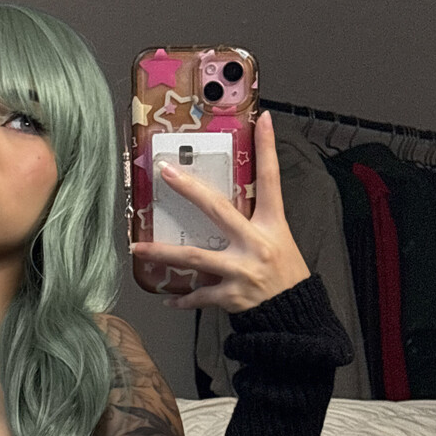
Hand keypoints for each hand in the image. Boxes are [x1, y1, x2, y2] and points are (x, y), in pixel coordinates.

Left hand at [130, 111, 310, 312]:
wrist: (296, 315)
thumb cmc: (285, 274)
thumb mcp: (278, 239)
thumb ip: (253, 221)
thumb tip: (222, 203)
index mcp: (272, 225)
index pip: (271, 179)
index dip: (267, 148)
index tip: (260, 119)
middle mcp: (256, 244)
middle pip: (217, 209)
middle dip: (189, 189)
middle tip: (166, 172)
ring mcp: (243, 270)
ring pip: (194, 257)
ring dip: (163, 252)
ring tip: (139, 247)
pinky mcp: (232, 295)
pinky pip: (199, 295)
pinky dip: (183, 299)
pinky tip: (168, 299)